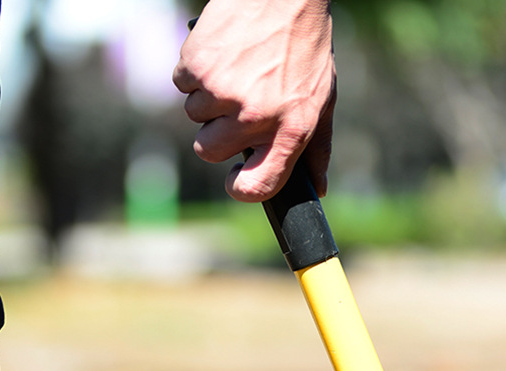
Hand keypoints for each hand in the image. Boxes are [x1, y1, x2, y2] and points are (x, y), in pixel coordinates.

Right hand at [172, 0, 335, 201]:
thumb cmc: (304, 46)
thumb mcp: (322, 98)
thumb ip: (317, 147)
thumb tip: (318, 188)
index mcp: (290, 129)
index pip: (257, 186)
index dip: (240, 188)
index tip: (235, 179)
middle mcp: (255, 116)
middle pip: (210, 150)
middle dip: (218, 129)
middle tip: (240, 98)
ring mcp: (223, 92)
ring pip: (195, 116)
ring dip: (208, 96)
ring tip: (236, 67)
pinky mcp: (198, 66)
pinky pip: (183, 84)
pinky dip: (195, 70)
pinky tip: (222, 52)